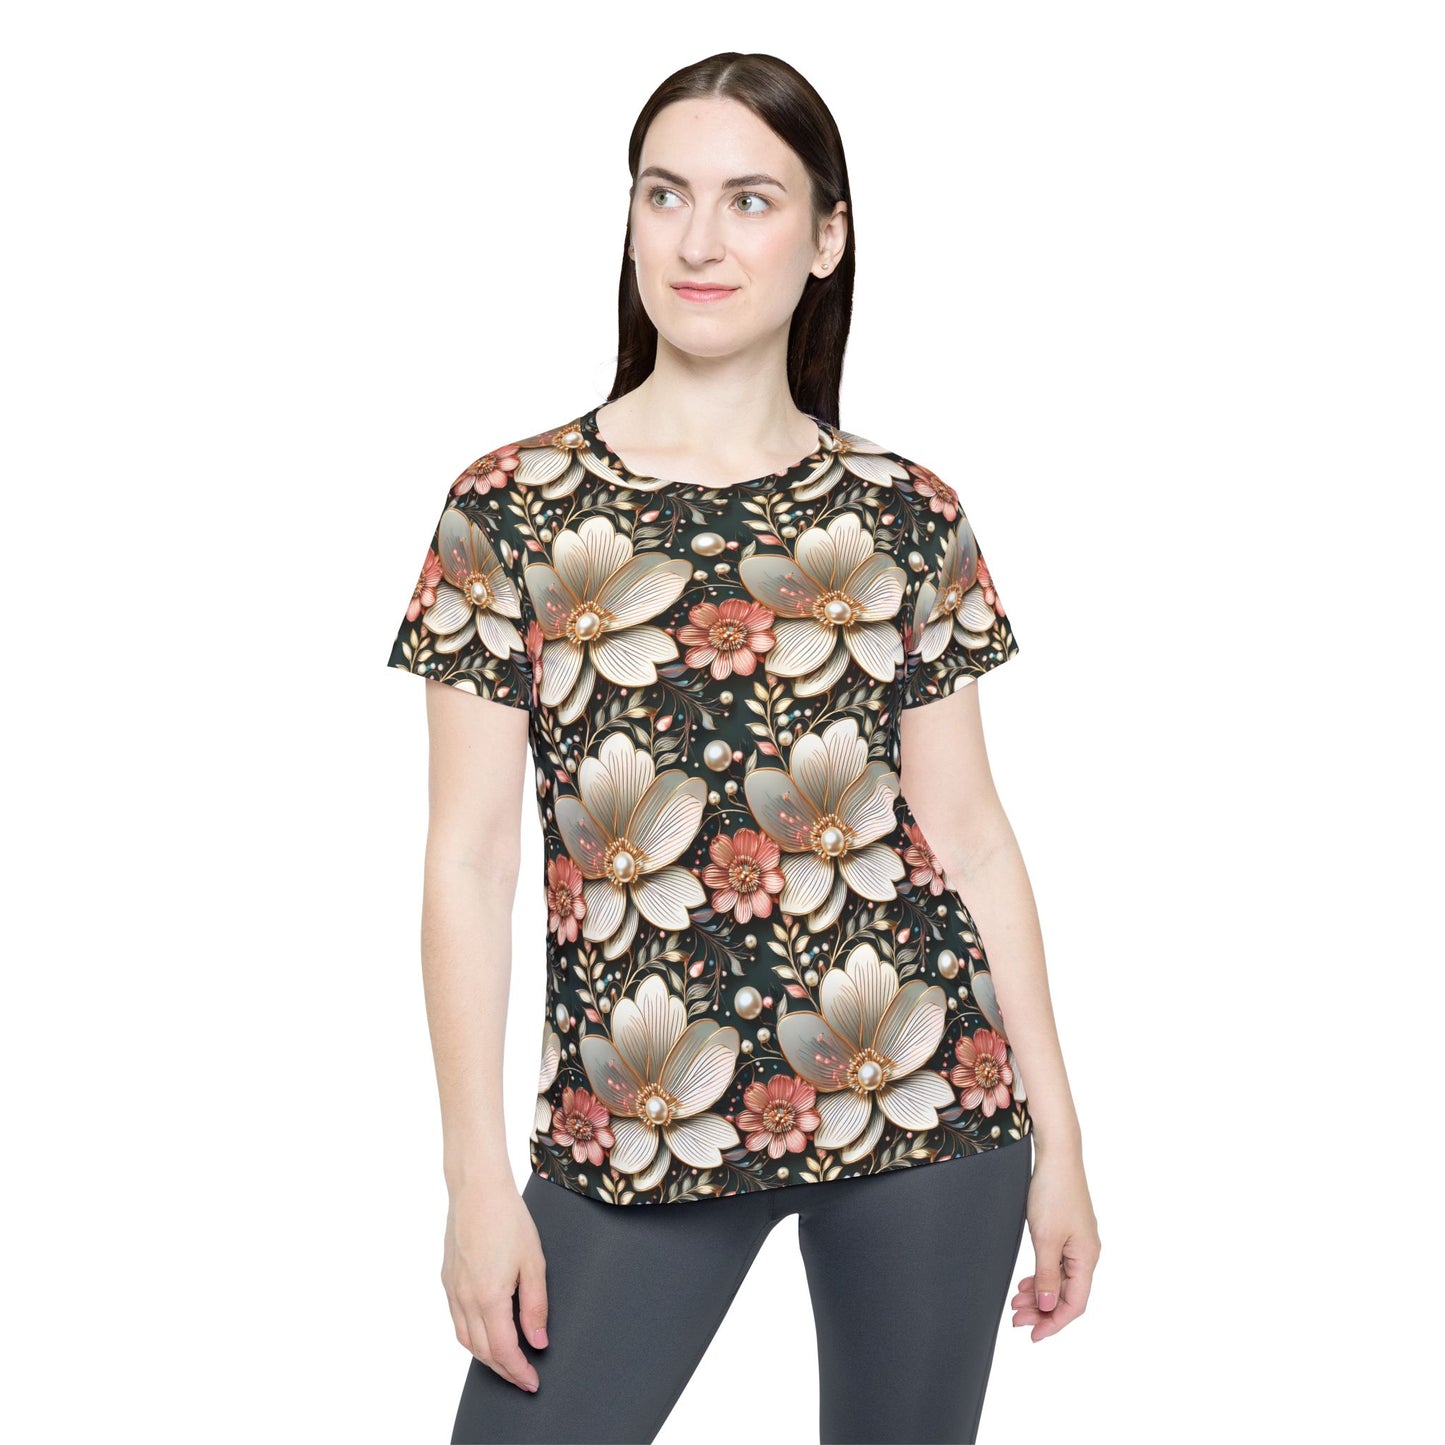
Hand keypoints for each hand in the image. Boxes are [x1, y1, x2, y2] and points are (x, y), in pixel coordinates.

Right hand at [442, 1182, 549, 1391]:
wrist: (477, 1189)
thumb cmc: (509, 1219)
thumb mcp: (533, 1262)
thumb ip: (535, 1305)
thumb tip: (537, 1341)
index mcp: (488, 1297)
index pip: (503, 1351)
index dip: (518, 1371)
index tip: (532, 1382)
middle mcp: (465, 1299)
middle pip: (483, 1352)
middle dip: (504, 1370)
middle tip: (524, 1377)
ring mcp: (452, 1289)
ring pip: (466, 1340)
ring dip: (486, 1357)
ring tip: (508, 1361)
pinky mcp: (447, 1280)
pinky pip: (457, 1320)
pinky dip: (472, 1336)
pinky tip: (487, 1332)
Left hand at [1012, 1147, 1099, 1341]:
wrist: (1056, 1156)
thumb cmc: (1053, 1192)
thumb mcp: (1046, 1238)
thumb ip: (1046, 1275)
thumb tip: (1047, 1308)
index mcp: (1087, 1257)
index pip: (1074, 1304)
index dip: (1054, 1323)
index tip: (1032, 1335)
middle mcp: (1086, 1253)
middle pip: (1067, 1295)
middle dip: (1042, 1311)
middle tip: (1015, 1319)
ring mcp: (1077, 1242)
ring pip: (1060, 1280)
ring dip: (1039, 1294)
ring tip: (1015, 1303)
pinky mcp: (1067, 1232)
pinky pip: (1056, 1264)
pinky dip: (1041, 1276)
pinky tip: (1026, 1283)